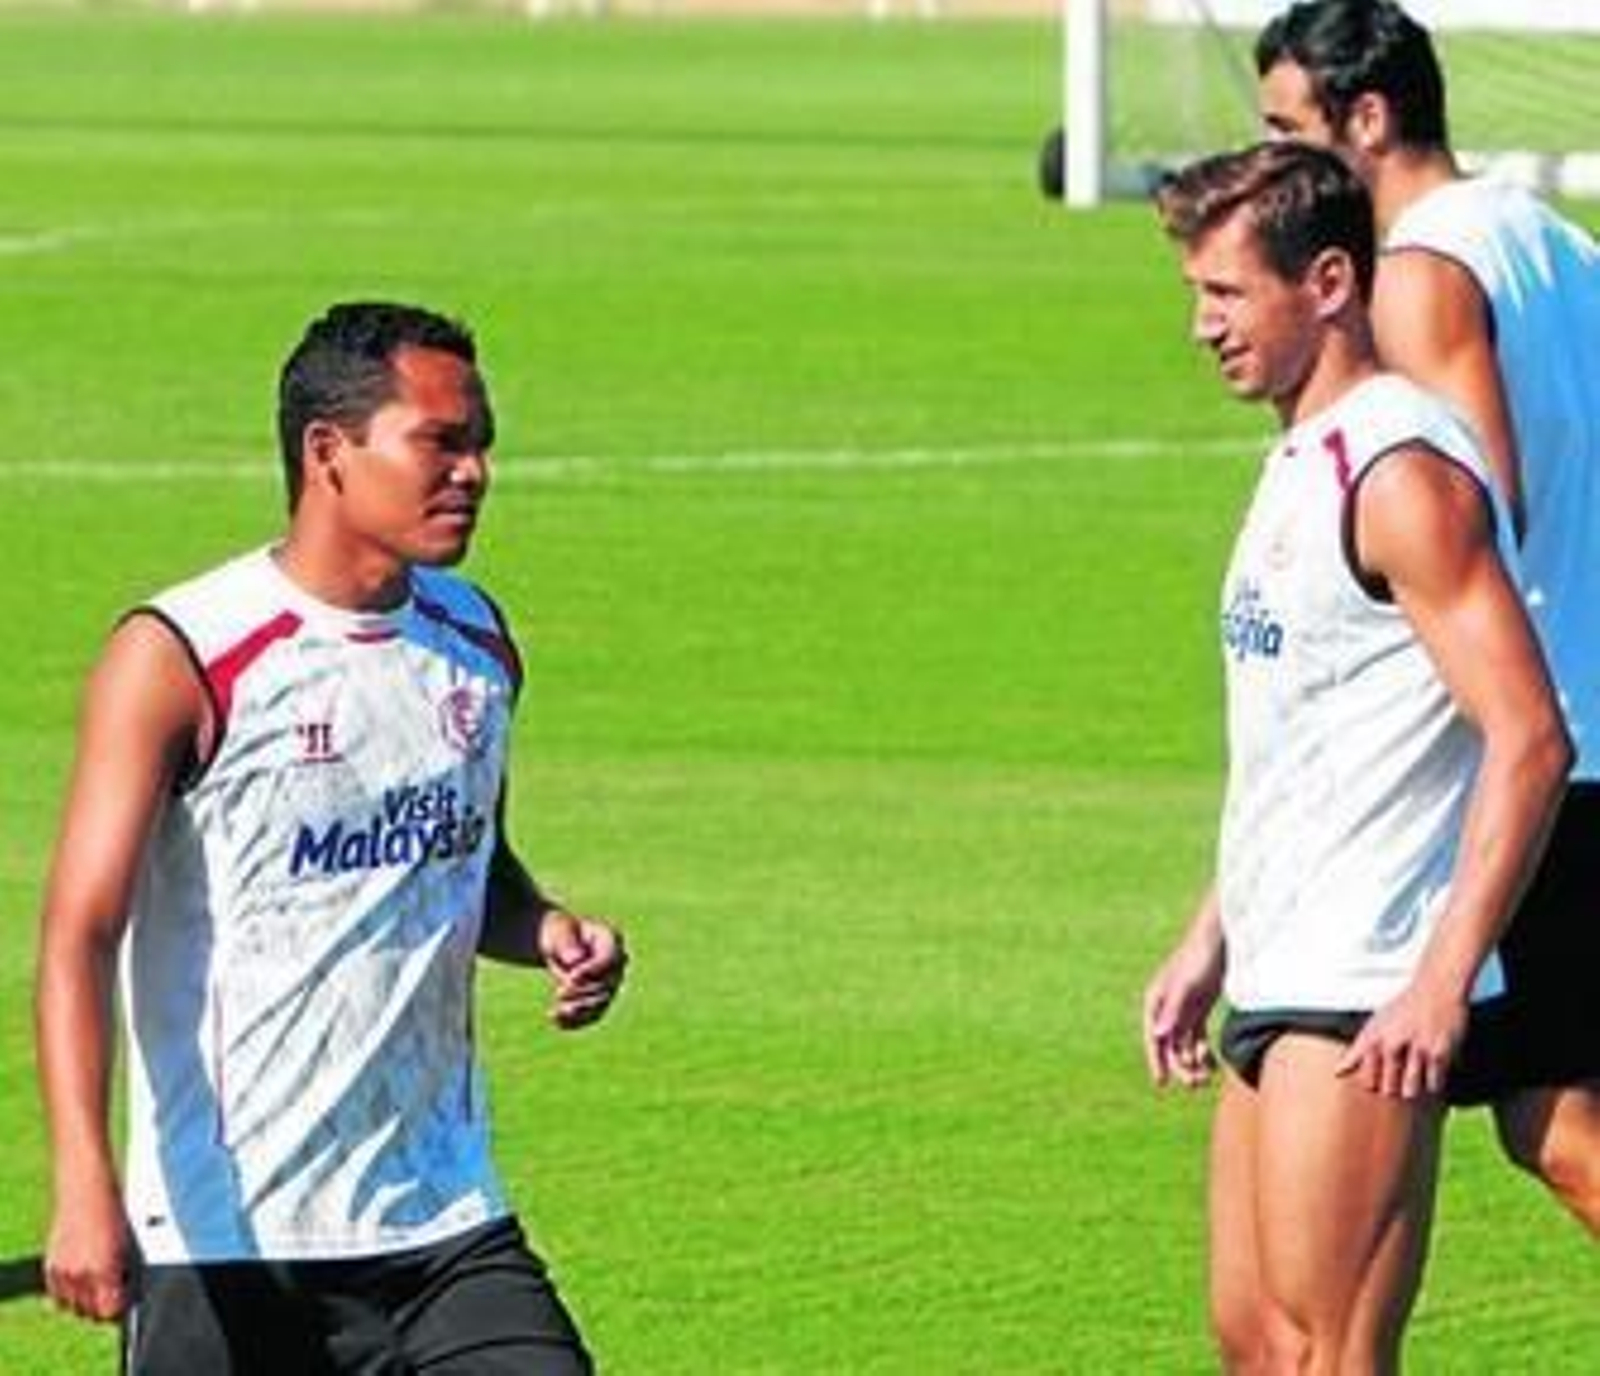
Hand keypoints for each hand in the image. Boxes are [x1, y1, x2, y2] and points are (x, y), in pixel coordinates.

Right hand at [44, 1182, 133, 1322]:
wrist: (86, 1187)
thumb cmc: (112, 1208)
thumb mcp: (127, 1242)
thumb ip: (123, 1271)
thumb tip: (125, 1292)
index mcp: (104, 1269)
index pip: (108, 1311)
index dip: (118, 1310)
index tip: (124, 1303)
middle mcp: (80, 1274)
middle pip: (89, 1312)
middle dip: (102, 1307)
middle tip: (112, 1294)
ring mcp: (63, 1271)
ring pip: (72, 1306)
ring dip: (84, 1301)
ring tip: (97, 1287)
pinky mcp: (50, 1265)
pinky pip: (57, 1294)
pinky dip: (67, 1292)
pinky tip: (80, 1281)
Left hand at [539, 911, 627, 1029]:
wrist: (557, 945)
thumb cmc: (559, 933)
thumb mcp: (559, 932)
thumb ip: (566, 943)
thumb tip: (577, 960)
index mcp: (611, 939)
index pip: (610, 959)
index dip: (592, 971)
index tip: (570, 978)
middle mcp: (617, 962)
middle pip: (609, 984)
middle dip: (583, 992)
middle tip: (559, 993)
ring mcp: (611, 982)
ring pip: (602, 1003)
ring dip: (580, 1011)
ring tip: (557, 1012)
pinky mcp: (600, 999)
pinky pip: (593, 1015)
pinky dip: (575, 1021)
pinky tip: (556, 1021)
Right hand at [1142, 933, 1223, 1089]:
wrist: (1220, 939)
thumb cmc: (1200, 958)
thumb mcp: (1187, 986)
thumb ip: (1173, 1010)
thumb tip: (1159, 1037)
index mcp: (1156, 1001)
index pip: (1153, 1038)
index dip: (1156, 1061)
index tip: (1162, 1083)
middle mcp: (1166, 1008)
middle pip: (1170, 1045)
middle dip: (1180, 1066)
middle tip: (1196, 1084)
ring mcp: (1183, 1009)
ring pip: (1184, 1044)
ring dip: (1193, 1062)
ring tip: (1208, 1078)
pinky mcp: (1198, 1009)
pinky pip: (1198, 1037)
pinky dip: (1204, 1051)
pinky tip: (1214, 1063)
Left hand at [1336, 981, 1465, 1098]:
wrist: (1436, 989)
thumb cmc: (1403, 1009)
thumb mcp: (1375, 1025)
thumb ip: (1357, 1051)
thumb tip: (1338, 1073)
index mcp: (1373, 1038)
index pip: (1366, 1080)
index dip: (1374, 1085)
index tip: (1380, 1078)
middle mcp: (1392, 1043)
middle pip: (1388, 1090)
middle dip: (1395, 1089)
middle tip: (1401, 1075)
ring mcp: (1416, 1049)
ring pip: (1410, 1091)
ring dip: (1414, 1088)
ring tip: (1416, 1072)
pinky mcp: (1439, 1053)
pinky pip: (1433, 1084)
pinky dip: (1433, 1082)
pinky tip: (1432, 1068)